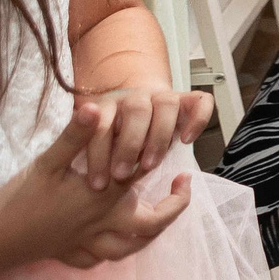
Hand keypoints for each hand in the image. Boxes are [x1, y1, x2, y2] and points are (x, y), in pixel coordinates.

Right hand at [0, 106, 193, 271]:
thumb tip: (95, 107)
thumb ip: (74, 136)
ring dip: (149, 235)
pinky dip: (112, 251)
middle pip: (151, 223)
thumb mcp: (46, 162)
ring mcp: (86, 242)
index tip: (172, 142)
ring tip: (161, 214)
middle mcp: (101, 223)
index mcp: (102, 197)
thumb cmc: (20, 199)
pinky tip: (114, 239)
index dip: (159, 156)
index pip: (142, 175)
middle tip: (182, 186)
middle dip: (174, 207)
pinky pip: (99, 259)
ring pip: (129, 248)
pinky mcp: (69, 254)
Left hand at [74, 85, 211, 191]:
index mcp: (106, 105)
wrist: (128, 120)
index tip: (99, 183)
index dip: (99, 153)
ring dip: (159, 136)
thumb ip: (81, 146)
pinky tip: (187, 140)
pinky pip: (201, 101)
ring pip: (167, 103)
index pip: (102, 122)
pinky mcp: (187, 100)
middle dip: (129, 144)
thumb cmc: (106, 146)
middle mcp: (135, 96)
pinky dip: (198, 119)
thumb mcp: (86, 147)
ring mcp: (162, 96)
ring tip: (149, 166)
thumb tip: (77, 162)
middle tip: (122, 175)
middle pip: (137, 110)